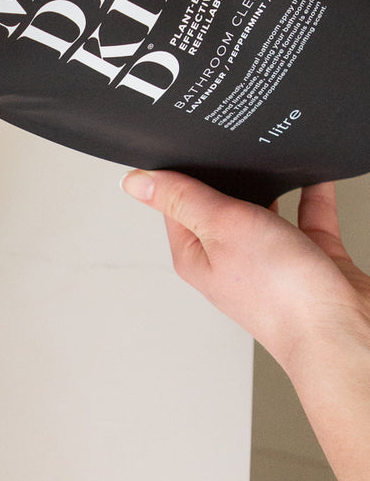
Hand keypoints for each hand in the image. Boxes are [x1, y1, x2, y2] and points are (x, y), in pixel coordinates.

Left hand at [121, 169, 369, 369]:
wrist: (347, 335)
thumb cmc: (282, 296)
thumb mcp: (222, 227)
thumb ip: (182, 199)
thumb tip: (134, 180)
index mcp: (196, 253)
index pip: (174, 203)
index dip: (179, 173)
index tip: (186, 145)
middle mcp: (230, 257)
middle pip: (219, 202)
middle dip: (227, 174)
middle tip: (230, 144)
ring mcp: (271, 259)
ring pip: (263, 208)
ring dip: (268, 183)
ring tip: (269, 156)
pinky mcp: (310, 257)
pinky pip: (307, 215)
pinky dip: (310, 192)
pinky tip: (313, 174)